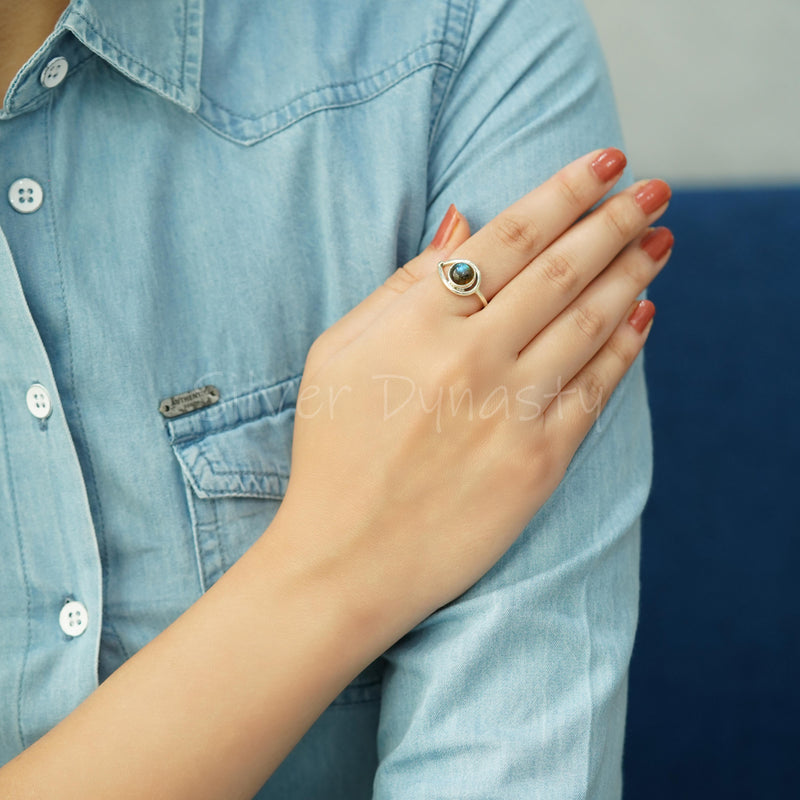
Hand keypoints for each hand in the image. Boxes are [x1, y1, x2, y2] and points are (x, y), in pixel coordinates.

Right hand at [278, 149, 670, 637]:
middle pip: (563, 270)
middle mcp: (473, 359)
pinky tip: (645, 312)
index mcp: (420, 324)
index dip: (563, 192)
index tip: (605, 162)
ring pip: (591, 322)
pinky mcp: (540, 462)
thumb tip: (462, 224)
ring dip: (633, 271)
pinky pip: (597, 389)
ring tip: (659, 238)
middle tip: (653, 188)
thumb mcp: (339, 351)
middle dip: (616, 220)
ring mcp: (511, 411)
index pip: (509, 238)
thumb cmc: (333, 450)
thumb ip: (402, 284)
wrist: (348, 558)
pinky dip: (627, 345)